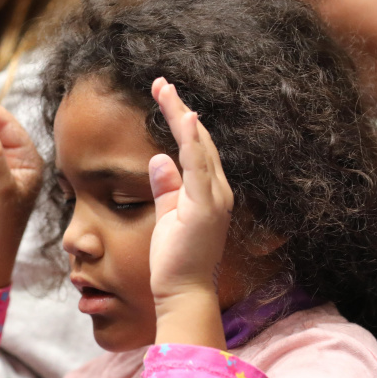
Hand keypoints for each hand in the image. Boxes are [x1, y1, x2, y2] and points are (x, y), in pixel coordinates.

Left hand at [147, 78, 231, 346]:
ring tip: (164, 90)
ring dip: (182, 115)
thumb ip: (166, 189)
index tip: (163, 96)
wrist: (183, 294)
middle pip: (200, 140)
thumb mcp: (167, 217)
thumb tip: (158, 160)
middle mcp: (218, 191)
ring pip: (199, 146)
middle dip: (180, 109)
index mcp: (209, 193)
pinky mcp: (204, 207)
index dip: (181, 121)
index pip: (196, 148)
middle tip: (160, 83)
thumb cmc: (175, 262)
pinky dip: (192, 140)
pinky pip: (199, 165)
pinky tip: (185, 116)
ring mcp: (214, 198)